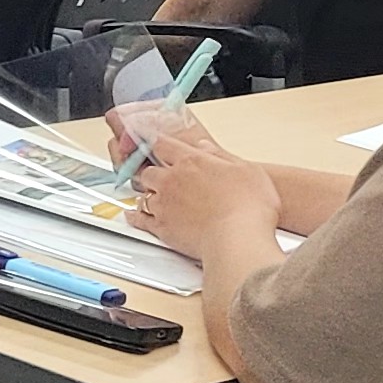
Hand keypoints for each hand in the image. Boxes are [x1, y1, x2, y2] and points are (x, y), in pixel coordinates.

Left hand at [113, 107, 278, 260]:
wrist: (238, 238)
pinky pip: (140, 219)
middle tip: (161, 178)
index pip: (163, 144)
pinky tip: (133, 217)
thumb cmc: (249, 206)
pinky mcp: (161, 227)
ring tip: (155, 198)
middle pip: (150, 171)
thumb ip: (222, 156)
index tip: (154, 144)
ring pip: (144, 194)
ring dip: (149, 195)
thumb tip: (206, 147)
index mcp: (192, 162)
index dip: (157, 144)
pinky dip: (136, 217)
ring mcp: (164, 203)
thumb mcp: (246, 170)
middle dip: (155, 174)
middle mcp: (172, 180)